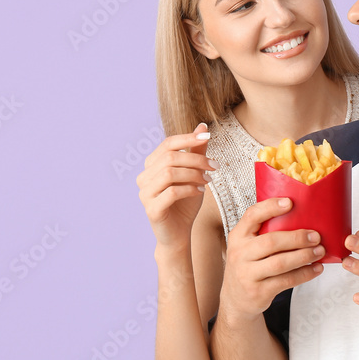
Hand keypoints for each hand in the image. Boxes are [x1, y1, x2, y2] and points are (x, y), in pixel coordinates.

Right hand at [137, 122, 215, 250]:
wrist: (180, 233)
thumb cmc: (186, 202)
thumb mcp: (194, 173)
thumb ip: (196, 151)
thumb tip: (202, 126)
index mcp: (152, 165)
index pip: (167, 144)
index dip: (187, 138)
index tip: (208, 137)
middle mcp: (144, 177)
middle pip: (170, 158)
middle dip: (196, 159)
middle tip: (214, 167)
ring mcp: (145, 194)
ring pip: (169, 173)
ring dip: (193, 174)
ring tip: (208, 180)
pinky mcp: (152, 209)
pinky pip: (171, 193)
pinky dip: (190, 189)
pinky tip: (200, 192)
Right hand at [219, 198, 325, 325]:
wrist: (236, 300)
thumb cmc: (250, 265)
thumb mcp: (248, 246)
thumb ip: (265, 232)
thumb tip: (303, 216)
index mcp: (238, 236)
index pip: (252, 215)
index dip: (271, 207)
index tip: (290, 202)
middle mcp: (239, 254)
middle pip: (271, 241)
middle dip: (297, 238)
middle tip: (316, 236)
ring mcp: (247, 274)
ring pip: (280, 263)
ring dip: (304, 256)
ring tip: (320, 251)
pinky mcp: (258, 292)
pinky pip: (286, 281)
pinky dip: (305, 274)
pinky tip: (316, 268)